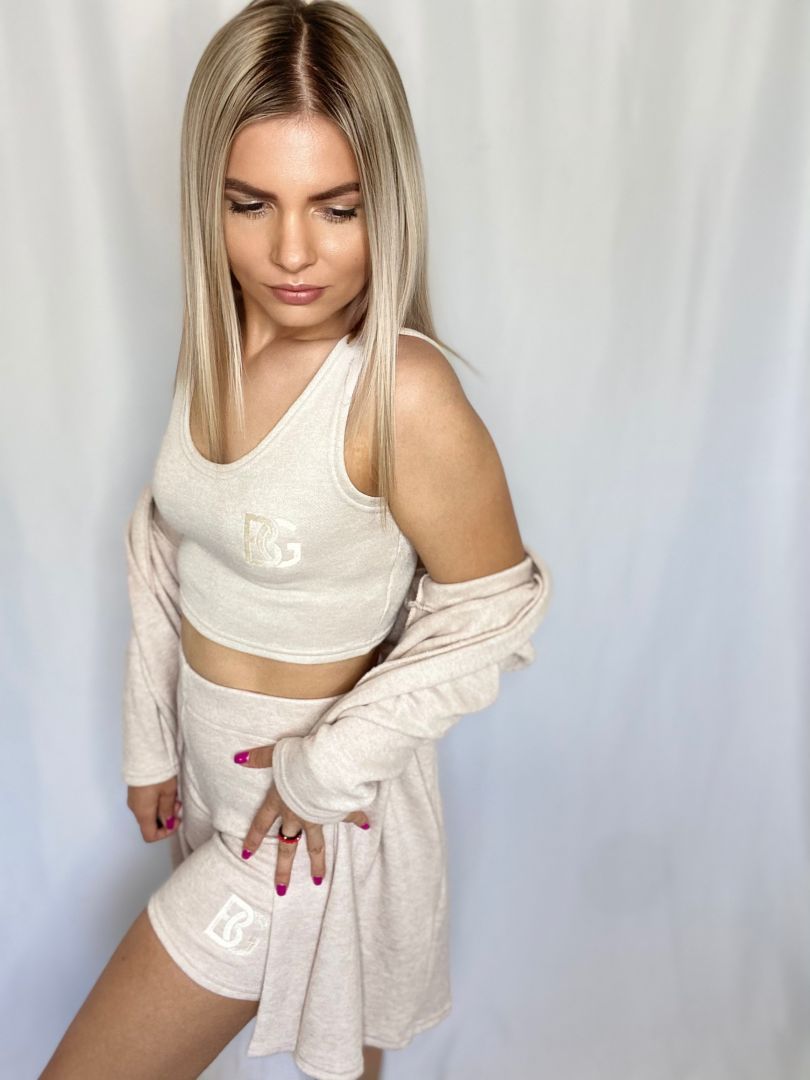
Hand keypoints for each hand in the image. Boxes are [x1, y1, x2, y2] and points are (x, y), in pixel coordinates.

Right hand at [127, 777, 182, 842]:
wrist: (145, 753)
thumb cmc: (158, 773)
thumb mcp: (168, 792)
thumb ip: (167, 811)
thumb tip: (168, 824)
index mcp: (142, 813)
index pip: (149, 836)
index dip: (164, 833)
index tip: (176, 820)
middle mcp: (135, 809)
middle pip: (150, 824)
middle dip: (166, 818)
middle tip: (178, 806)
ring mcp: (134, 799)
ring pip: (149, 813)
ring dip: (163, 809)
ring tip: (174, 796)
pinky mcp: (135, 790)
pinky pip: (146, 803)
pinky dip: (157, 802)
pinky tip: (166, 791)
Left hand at [233, 742, 369, 894]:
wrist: (328, 767)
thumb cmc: (300, 761)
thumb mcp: (276, 756)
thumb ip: (258, 758)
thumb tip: (239, 757)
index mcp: (280, 802)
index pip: (262, 824)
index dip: (253, 839)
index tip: (246, 855)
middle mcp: (297, 815)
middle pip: (288, 846)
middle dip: (283, 868)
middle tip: (281, 888)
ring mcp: (318, 817)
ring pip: (316, 846)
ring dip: (318, 863)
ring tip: (318, 880)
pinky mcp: (338, 811)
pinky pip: (349, 818)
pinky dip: (358, 820)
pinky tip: (365, 826)